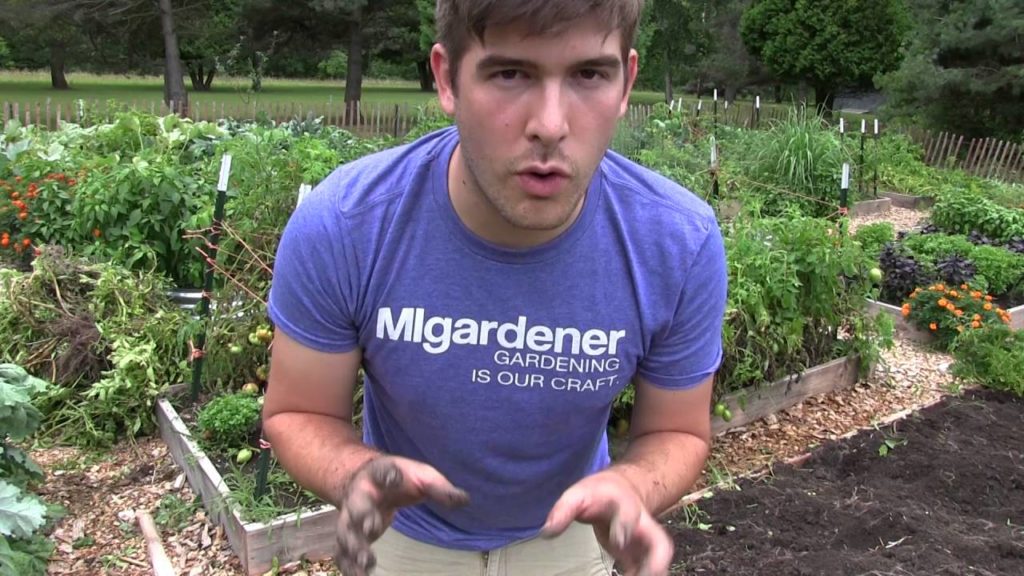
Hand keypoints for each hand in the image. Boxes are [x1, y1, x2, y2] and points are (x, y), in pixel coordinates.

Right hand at [334, 455, 469, 575]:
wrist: (365, 480)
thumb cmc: (399, 479)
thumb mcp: (421, 476)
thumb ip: (439, 488)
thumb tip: (464, 500)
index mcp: (378, 475)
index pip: (382, 471)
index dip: (388, 474)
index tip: (393, 477)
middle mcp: (359, 496)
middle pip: (357, 507)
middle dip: (362, 517)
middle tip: (371, 528)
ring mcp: (350, 517)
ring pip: (346, 533)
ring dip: (354, 548)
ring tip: (366, 564)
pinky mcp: (349, 535)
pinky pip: (343, 552)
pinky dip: (348, 565)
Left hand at [541, 470, 673, 575]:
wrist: (622, 490)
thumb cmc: (598, 494)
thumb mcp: (578, 494)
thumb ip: (563, 511)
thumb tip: (546, 532)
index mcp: (625, 506)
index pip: (629, 515)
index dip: (625, 528)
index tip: (619, 541)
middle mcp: (643, 526)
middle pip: (661, 544)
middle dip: (655, 562)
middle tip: (644, 574)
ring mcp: (646, 542)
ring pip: (660, 560)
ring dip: (652, 572)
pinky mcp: (643, 555)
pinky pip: (649, 570)